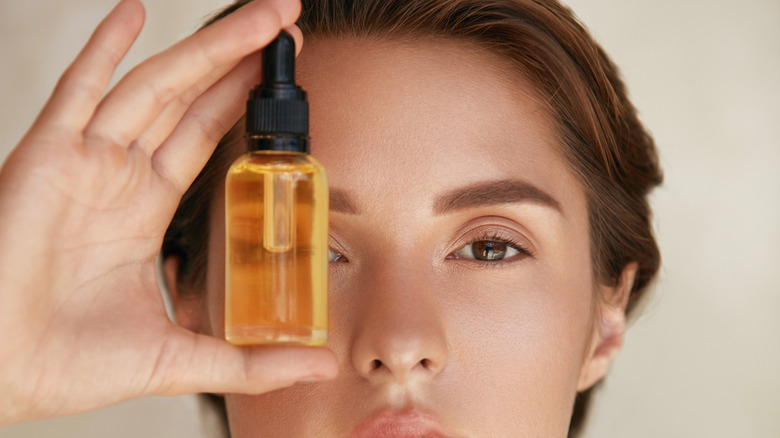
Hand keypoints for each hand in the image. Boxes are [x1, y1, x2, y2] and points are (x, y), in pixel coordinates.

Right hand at [0, 0, 335, 423]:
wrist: (3, 375)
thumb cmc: (73, 364)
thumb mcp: (185, 356)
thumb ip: (252, 360)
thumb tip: (320, 367)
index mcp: (146, 208)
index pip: (206, 137)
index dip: (242, 102)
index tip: (282, 76)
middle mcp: (118, 176)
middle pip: (191, 99)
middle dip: (238, 59)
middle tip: (285, 24)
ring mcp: (84, 161)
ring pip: (155, 86)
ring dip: (206, 48)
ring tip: (260, 16)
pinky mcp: (45, 158)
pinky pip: (78, 91)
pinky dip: (103, 49)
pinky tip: (133, 13)